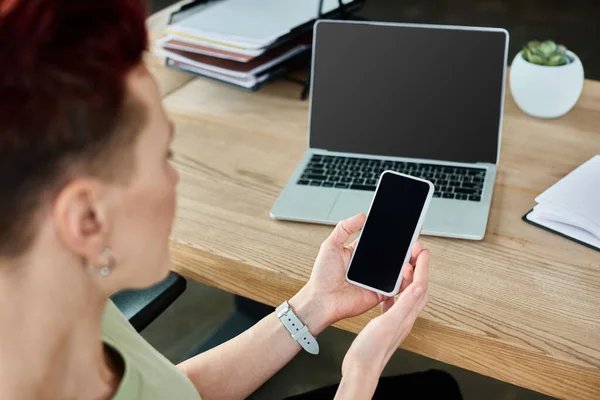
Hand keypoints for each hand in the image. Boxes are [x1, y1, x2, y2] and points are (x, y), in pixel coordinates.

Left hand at [290, 213, 423, 333]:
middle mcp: (370, 266)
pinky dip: (405, 278)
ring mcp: (377, 280)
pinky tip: (408, 268)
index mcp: (359, 253)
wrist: (322, 301)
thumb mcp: (330, 245)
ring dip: (409, 260)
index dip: (392, 232)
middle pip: (392, 253)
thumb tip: (361, 215)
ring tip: (416, 250)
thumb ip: (344, 228)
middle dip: (406, 245)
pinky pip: (397, 286)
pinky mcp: (381, 293)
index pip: (380, 240)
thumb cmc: (322, 277)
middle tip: (415, 236)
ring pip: (398, 269)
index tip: (404, 222)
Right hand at [341, 247, 428, 378]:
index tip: (422, 251)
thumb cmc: (372, 350)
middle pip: (417, 288)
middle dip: (419, 268)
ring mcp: (396, 320)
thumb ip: (405, 305)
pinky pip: (394, 303)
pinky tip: (388, 290)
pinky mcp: (385, 324)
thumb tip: (419, 286)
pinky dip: (394, 292)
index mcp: (406, 315)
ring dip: (408, 278)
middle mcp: (404, 317)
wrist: (361, 368)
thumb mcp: (388, 323)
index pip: (420, 285)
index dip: (422, 266)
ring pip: (407, 294)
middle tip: (415, 252)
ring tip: (404, 265)